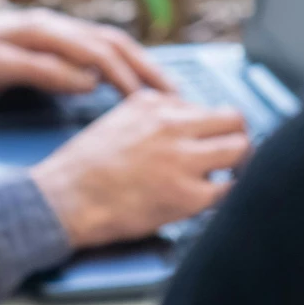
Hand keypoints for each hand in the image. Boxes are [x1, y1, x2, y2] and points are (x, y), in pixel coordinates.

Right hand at [0, 9, 171, 98]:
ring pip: (82, 48)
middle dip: (145, 70)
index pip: (115, 43)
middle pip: (110, 43)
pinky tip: (87, 87)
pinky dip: (66, 73)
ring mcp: (22, 38)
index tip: (174, 93)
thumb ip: (60, 68)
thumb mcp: (26, 60)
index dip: (147, 65)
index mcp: (56, 29)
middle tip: (174, 99)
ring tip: (142, 97)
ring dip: (116, 72)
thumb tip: (95, 82)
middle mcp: (46, 27)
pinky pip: (40, 63)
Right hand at [30, 92, 250, 249]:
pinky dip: (228, 192)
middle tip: (231, 153)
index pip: (203, 107)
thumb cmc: (82, 168)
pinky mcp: (187, 195)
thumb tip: (182, 123)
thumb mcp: (117, 120)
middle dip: (235, 136)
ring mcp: (182, 159)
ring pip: (240, 148)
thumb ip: (151, 117)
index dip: (208, 128)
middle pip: (233, 119)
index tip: (206, 141)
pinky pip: (229, 188)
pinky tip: (215, 196)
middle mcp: (172, 125)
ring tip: (229, 174)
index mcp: (153, 104)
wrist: (63, 200)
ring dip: (239, 161)